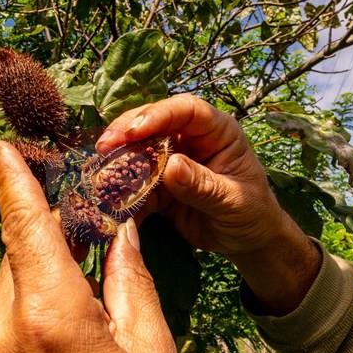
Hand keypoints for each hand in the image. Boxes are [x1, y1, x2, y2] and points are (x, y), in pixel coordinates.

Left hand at [0, 141, 179, 352]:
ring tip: (84, 291)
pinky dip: (30, 306)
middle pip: (20, 253)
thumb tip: (121, 229)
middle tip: (83, 222)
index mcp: (50, 315)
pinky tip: (66, 329)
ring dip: (40, 272)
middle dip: (46, 231)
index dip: (12, 180)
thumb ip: (129, 278)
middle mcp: (3, 331)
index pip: (25, 226)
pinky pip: (3, 321)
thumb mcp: (149, 350)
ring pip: (11, 287)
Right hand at [96, 94, 319, 314]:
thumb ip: (203, 185)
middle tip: (104, 148)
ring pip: (139, 152)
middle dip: (127, 133)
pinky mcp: (160, 186)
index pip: (187, 110)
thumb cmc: (252, 214)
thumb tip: (171, 167)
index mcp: (217, 132)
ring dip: (118, 163)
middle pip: (154, 124)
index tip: (133, 131)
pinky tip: (108, 201)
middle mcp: (192, 140)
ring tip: (100, 176)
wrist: (248, 242)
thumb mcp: (233, 200)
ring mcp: (173, 161)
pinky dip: (122, 192)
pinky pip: (137, 184)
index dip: (158, 115)